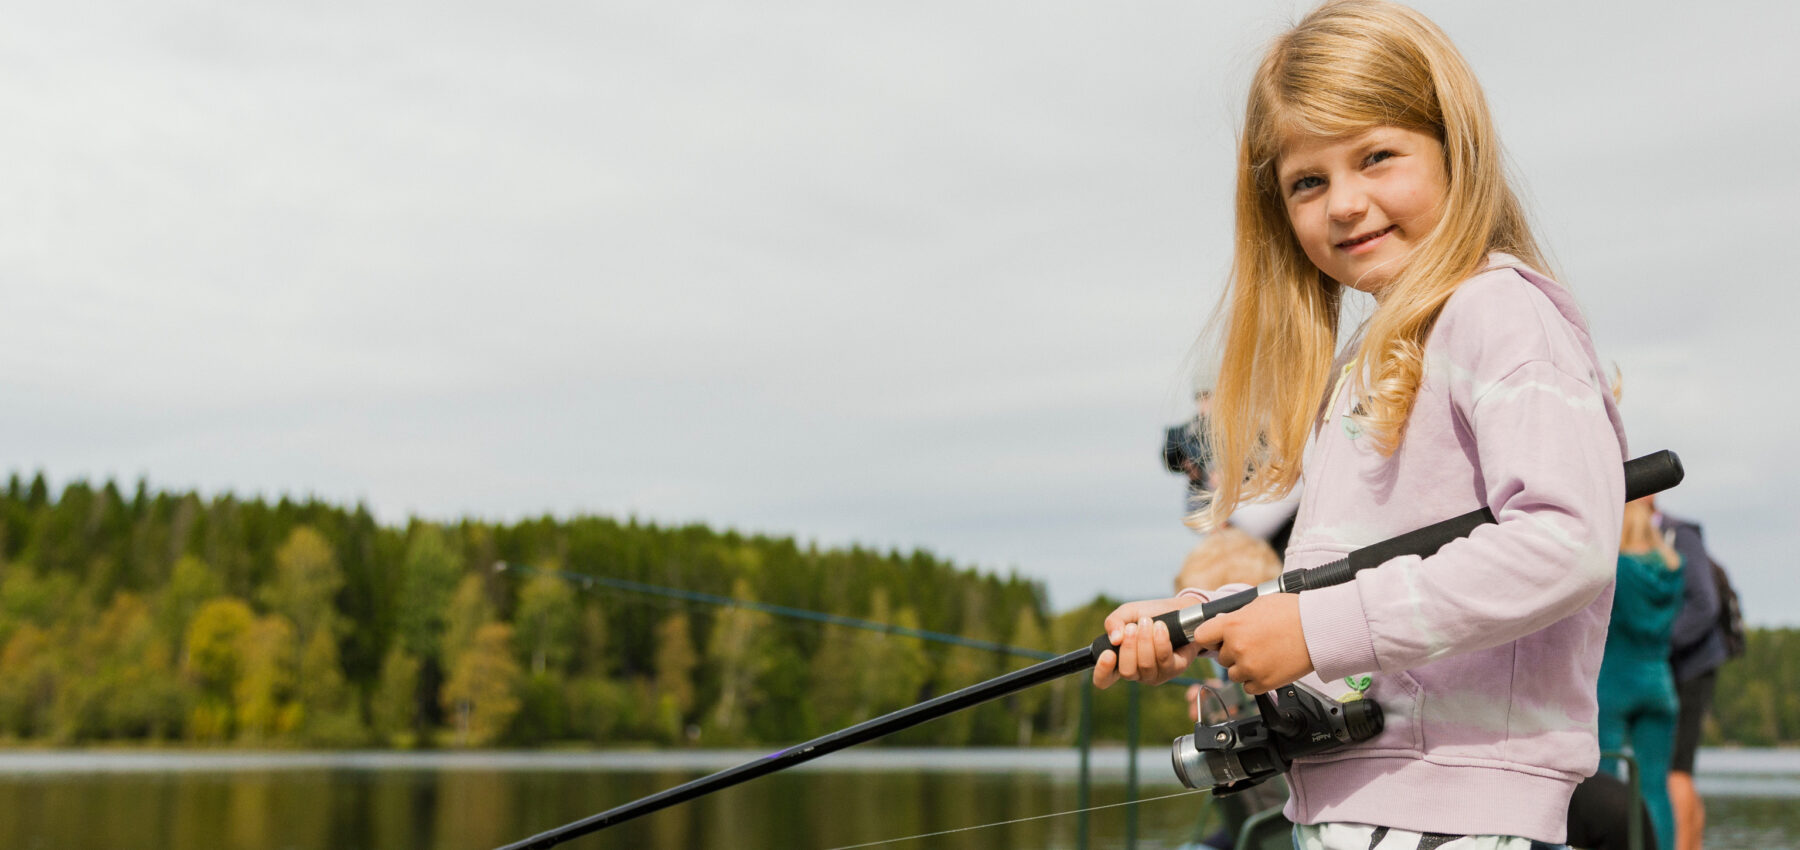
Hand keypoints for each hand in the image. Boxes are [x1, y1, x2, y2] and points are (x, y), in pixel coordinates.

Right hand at [1092, 596, 1201, 688]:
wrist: (1178, 610)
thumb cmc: (1149, 615)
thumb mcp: (1127, 613)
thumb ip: (1114, 622)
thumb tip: (1114, 639)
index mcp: (1119, 662)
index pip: (1103, 680)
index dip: (1102, 671)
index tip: (1108, 653)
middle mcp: (1136, 673)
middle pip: (1126, 672)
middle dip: (1128, 647)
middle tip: (1132, 627)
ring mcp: (1155, 674)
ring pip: (1146, 665)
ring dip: (1145, 640)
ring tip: (1148, 622)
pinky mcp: (1174, 669)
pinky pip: (1164, 659)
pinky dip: (1160, 641)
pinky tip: (1160, 627)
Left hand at [1189, 593, 1313, 694]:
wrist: (1318, 629)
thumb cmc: (1293, 612)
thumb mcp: (1258, 604)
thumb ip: (1236, 616)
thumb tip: (1223, 622)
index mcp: (1231, 625)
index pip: (1201, 636)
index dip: (1210, 638)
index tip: (1216, 639)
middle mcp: (1236, 648)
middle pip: (1221, 657)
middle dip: (1233, 652)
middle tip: (1254, 644)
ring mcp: (1249, 667)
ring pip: (1234, 674)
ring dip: (1244, 667)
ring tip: (1264, 655)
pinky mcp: (1263, 683)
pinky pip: (1248, 687)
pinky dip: (1256, 680)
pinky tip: (1269, 666)